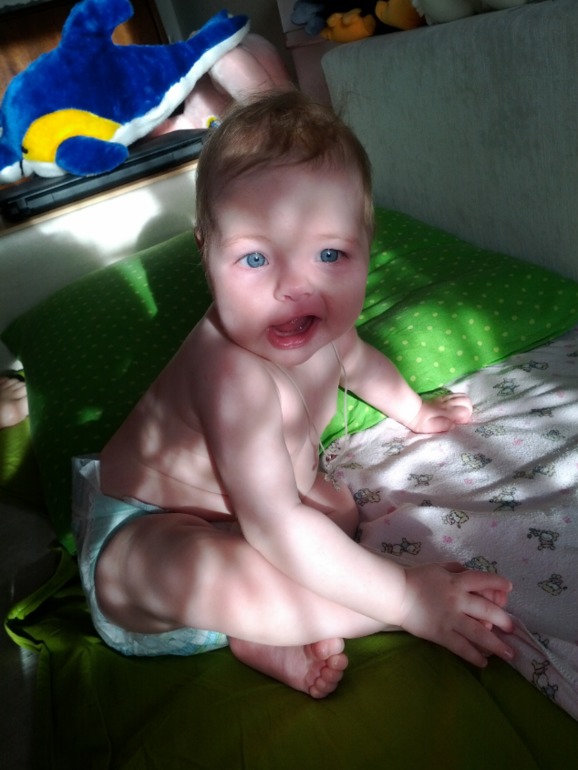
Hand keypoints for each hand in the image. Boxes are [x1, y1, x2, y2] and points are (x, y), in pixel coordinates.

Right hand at [397, 563, 514, 666]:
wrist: (395, 593)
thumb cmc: (415, 578)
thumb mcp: (437, 567)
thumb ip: (454, 569)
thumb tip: (468, 571)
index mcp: (456, 581)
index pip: (483, 580)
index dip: (498, 583)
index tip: (509, 589)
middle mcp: (458, 599)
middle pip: (487, 609)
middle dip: (503, 620)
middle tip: (513, 628)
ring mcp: (451, 618)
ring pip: (479, 632)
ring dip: (496, 644)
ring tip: (509, 654)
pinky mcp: (441, 634)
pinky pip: (461, 647)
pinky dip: (474, 655)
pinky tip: (484, 663)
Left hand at [407, 393, 472, 432]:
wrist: (413, 411)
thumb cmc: (422, 422)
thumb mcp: (430, 427)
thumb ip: (442, 425)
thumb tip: (453, 424)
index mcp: (446, 412)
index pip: (465, 411)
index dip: (465, 418)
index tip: (460, 424)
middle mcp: (449, 403)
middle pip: (467, 402)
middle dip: (468, 411)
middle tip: (462, 418)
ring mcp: (447, 399)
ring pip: (464, 397)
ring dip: (466, 405)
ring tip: (460, 413)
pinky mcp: (445, 397)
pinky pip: (458, 395)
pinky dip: (461, 401)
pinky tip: (456, 407)